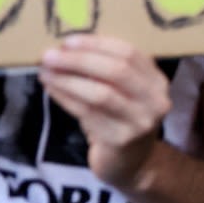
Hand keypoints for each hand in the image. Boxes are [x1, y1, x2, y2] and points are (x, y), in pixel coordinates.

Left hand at [38, 35, 172, 189]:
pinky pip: (87, 113)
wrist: (130, 161)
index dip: (97, 44)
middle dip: (79, 60)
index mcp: (157, 82)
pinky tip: (51, 89)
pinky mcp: (120, 140)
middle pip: (117, 71)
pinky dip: (65, 98)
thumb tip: (68, 46)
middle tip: (49, 55)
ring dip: (68, 80)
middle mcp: (155, 101)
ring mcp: (140, 122)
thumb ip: (108, 69)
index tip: (68, 41)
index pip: (129, 54)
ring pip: (100, 94)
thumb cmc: (120, 117)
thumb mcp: (125, 91)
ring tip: (45, 72)